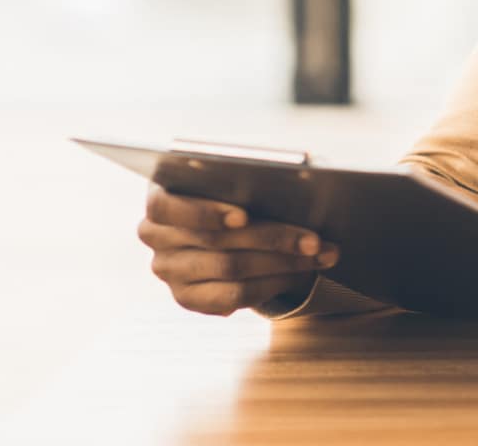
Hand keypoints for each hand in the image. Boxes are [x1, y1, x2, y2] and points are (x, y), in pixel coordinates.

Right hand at [138, 184, 338, 315]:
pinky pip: (233, 296)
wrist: (225, 226)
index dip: (206, 212)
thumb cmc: (234, 192)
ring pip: (231, 269)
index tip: (244, 216)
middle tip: (314, 239)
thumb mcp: (235, 179)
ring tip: (321, 254)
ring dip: (284, 263)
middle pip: (216, 241)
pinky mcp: (187, 297)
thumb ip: (248, 179)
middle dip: (273, 238)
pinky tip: (300, 273)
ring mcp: (169, 270)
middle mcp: (156, 236)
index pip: (167, 207)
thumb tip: (297, 181)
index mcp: (160, 199)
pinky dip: (272, 284)